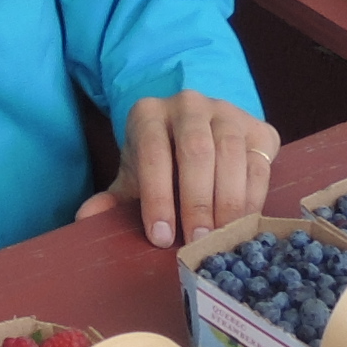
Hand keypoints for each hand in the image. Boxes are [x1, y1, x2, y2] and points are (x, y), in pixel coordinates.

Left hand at [78, 92, 278, 248]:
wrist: (201, 131)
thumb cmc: (163, 162)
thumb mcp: (135, 176)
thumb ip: (114, 198)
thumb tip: (86, 218)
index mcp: (149, 113)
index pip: (152, 152)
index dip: (156, 196)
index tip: (160, 237)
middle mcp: (189, 105)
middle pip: (195, 151)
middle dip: (195, 201)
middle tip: (196, 241)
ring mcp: (227, 113)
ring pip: (230, 155)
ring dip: (227, 203)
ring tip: (220, 238)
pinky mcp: (259, 129)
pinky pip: (258, 165)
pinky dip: (252, 198)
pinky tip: (243, 225)